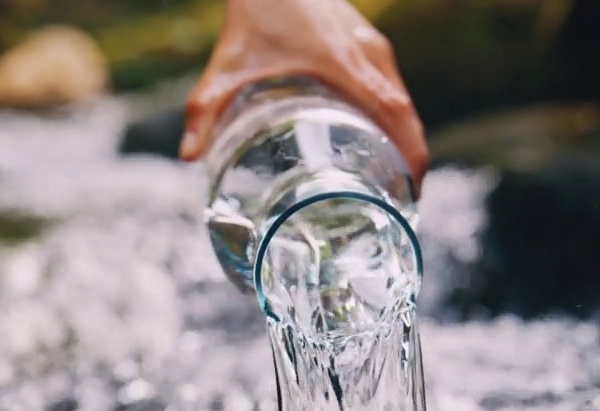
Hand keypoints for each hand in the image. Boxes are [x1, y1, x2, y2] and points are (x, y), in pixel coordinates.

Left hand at [181, 0, 428, 192]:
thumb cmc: (256, 10)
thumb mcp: (229, 64)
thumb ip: (207, 109)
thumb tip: (189, 155)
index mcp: (346, 65)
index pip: (396, 116)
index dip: (410, 157)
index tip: (410, 194)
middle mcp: (369, 55)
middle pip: (406, 115)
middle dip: (409, 160)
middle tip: (400, 202)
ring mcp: (372, 46)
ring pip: (401, 99)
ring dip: (404, 138)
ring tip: (394, 181)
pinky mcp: (367, 41)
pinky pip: (391, 85)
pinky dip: (394, 116)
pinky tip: (378, 139)